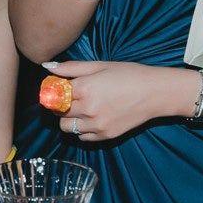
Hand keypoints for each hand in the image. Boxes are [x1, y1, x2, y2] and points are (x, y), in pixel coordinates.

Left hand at [39, 58, 186, 142]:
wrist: (155, 93)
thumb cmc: (129, 74)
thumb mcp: (99, 65)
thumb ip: (71, 67)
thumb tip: (47, 67)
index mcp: (84, 88)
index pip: (54, 94)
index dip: (52, 90)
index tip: (56, 87)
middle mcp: (88, 109)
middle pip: (57, 112)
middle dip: (59, 104)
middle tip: (69, 97)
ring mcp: (96, 125)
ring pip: (66, 127)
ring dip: (68, 119)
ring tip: (80, 108)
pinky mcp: (105, 136)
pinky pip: (82, 137)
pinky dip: (81, 129)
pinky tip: (91, 118)